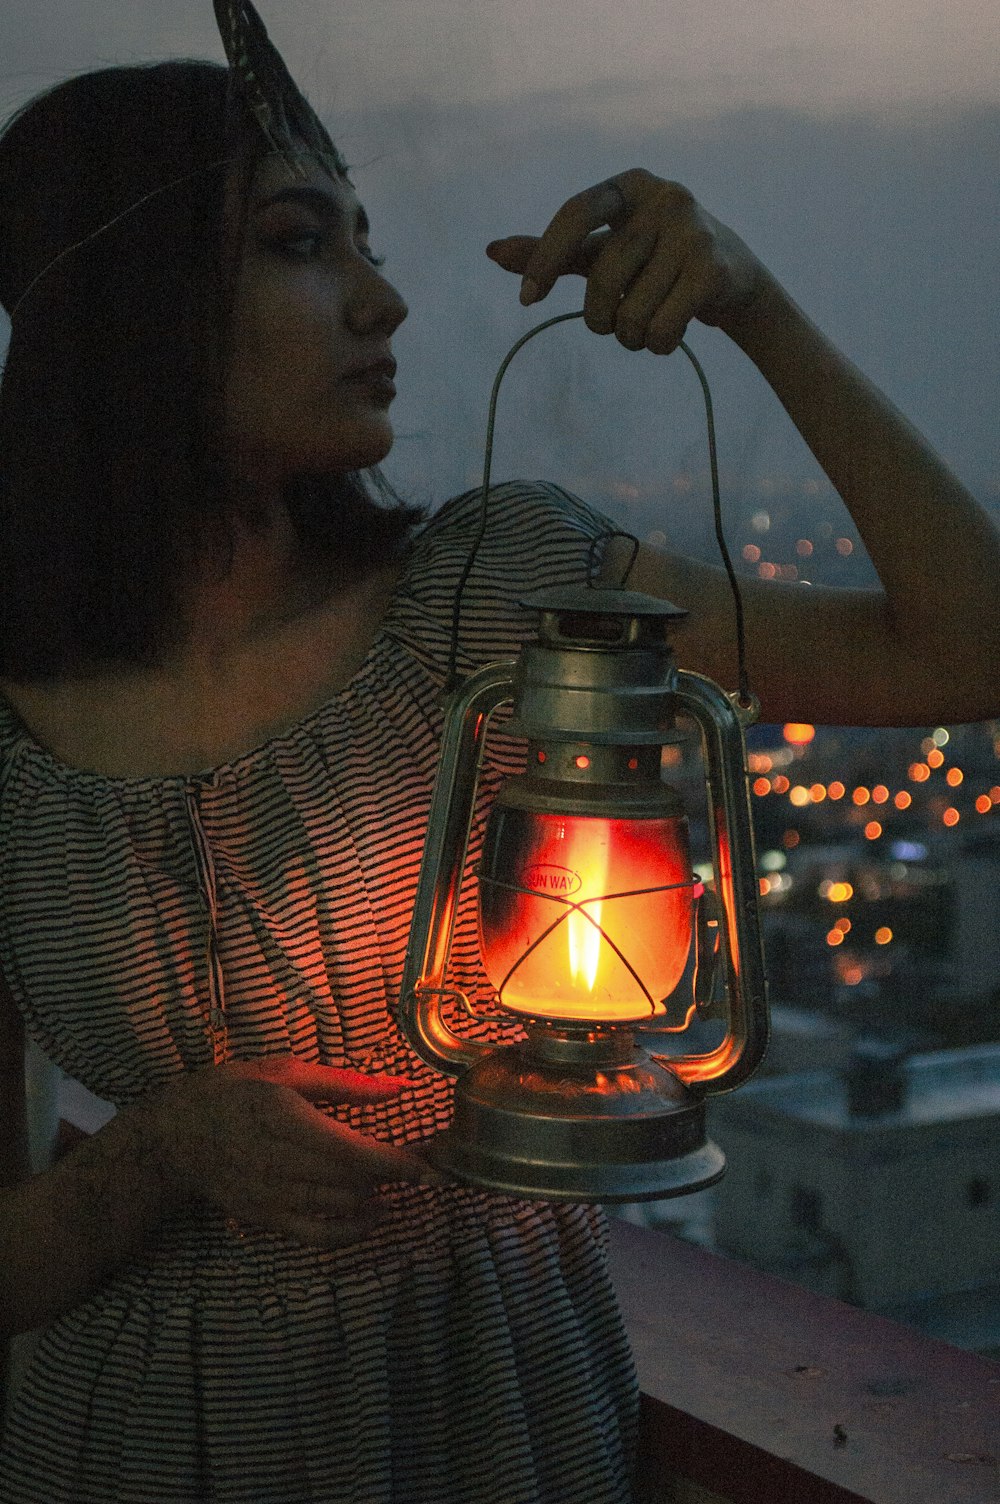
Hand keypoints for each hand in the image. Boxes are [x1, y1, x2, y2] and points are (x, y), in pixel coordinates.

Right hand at [142, 1056, 435, 1248]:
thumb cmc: (233, 1091)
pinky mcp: (267, 1218)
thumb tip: (399, 1087)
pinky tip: (371, 1214)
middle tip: (429, 1164)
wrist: (175, 1135)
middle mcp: (283, 1163)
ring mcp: (274, 1197)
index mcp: (289, 1120)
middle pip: (357, 1182)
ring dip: (378, 1196)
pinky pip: (319, 1235)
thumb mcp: (286, 1072)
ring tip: (396, 1179)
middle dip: (400, 1176)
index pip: (357, 1152)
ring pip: (343, 1207)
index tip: (438, 1168)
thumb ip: (345, 1084)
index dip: (402, 1165)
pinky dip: (352, 1230)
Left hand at [486, 169, 765, 354]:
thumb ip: (551, 252)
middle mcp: (664, 198)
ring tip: (648, 326)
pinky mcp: (713, 269)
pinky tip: (669, 336)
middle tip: (610, 325)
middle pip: (602, 278)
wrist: (731, 278)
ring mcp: (693, 231)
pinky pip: (661, 328)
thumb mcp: (601, 251)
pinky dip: (657, 346)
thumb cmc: (653, 262)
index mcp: (629, 185)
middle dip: (598, 318)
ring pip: (632, 313)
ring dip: (631, 337)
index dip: (545, 258)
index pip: (575, 213)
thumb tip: (491, 251)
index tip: (526, 300)